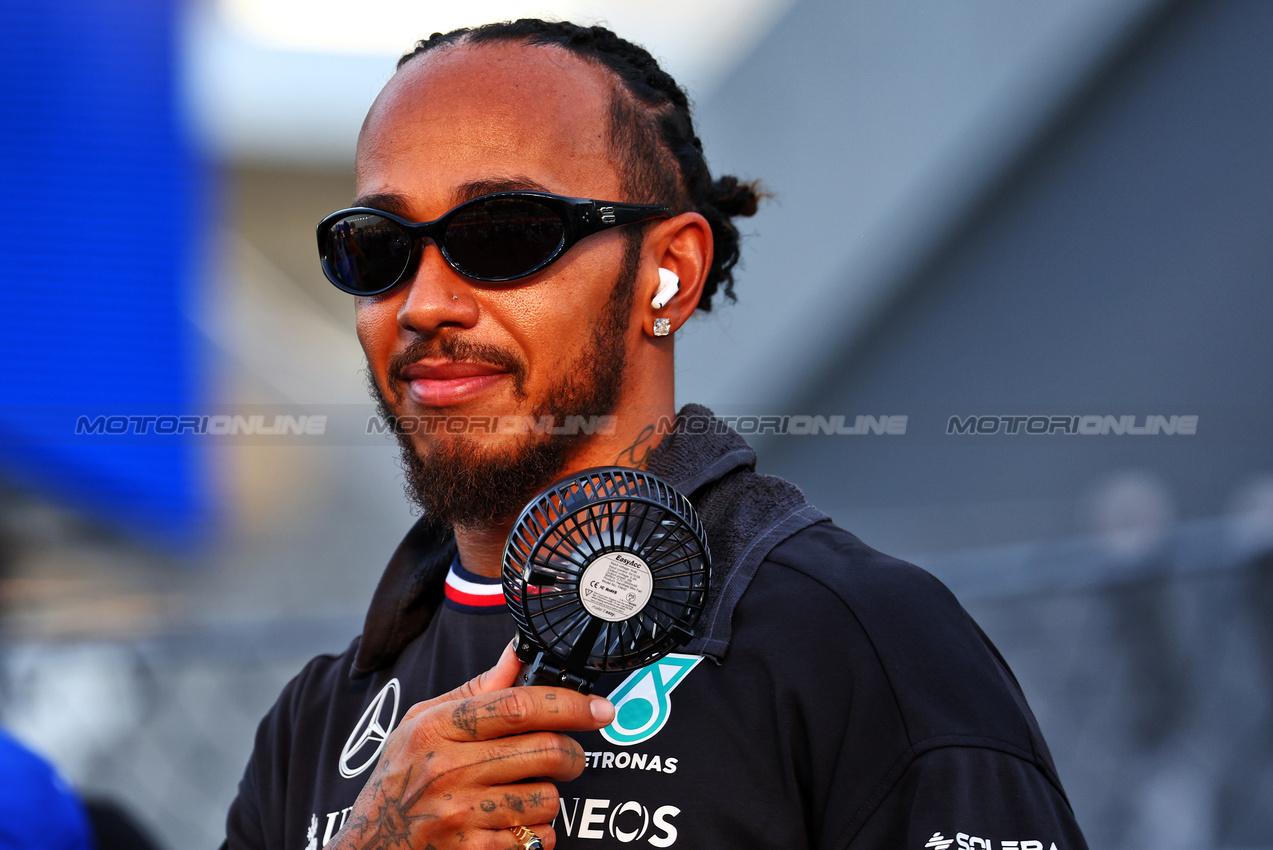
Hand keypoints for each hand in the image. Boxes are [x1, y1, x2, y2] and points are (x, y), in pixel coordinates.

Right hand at [328, 642, 614, 849]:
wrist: (365, 849)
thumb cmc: (398, 779)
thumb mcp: (422, 723)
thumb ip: (477, 690)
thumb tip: (519, 652)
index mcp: (436, 728)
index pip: (519, 705)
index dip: (570, 703)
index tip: (600, 708)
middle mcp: (447, 770)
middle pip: (545, 750)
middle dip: (572, 753)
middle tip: (567, 756)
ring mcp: (459, 816)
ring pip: (547, 798)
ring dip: (549, 796)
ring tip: (525, 793)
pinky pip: (536, 838)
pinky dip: (537, 832)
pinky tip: (515, 823)